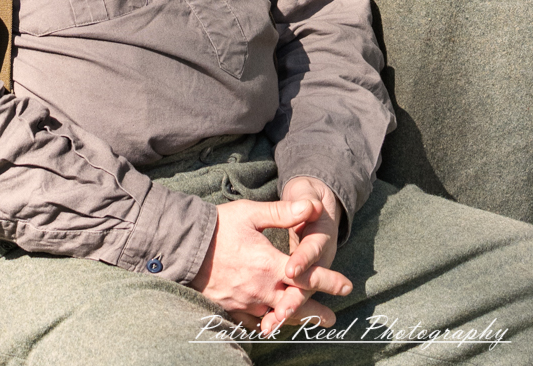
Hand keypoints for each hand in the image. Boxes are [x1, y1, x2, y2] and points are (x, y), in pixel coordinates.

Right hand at [192, 192, 350, 336]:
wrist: (185, 246)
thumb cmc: (219, 226)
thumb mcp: (251, 213)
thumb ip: (283, 212)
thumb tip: (311, 207)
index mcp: (269, 265)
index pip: (307, 277)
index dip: (329, 281)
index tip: (347, 286)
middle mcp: (260, 289)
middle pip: (295, 305)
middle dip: (314, 312)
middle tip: (331, 319)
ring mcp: (245, 302)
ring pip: (275, 316)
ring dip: (292, 319)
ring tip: (307, 324)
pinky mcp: (231, 308)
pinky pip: (254, 322)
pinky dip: (266, 323)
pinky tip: (272, 323)